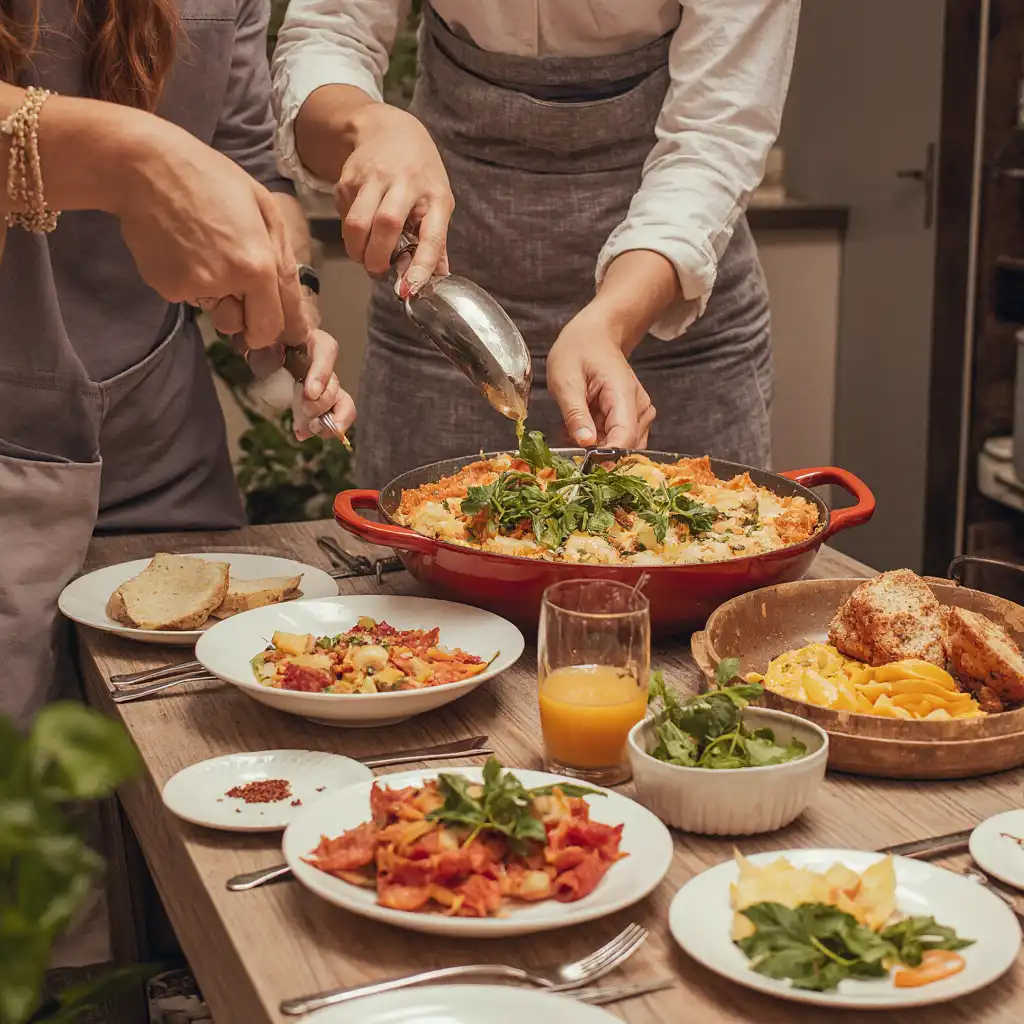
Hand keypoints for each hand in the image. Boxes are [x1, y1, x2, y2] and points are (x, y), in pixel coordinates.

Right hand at [115, 121, 305, 349]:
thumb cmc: (212, 179)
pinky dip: (191, 281)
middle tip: (240, 286)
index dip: (275, 331)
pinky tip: (183, 249)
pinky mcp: (166, 287)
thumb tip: (292, 307)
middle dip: (247, 318)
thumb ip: (284, 262)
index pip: (272, 326)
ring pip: (217, 313)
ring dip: (221, 299)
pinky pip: (190, 296)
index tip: (273, 330)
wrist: (145, 167)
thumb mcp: (265, 209)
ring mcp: (193, 288)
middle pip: (243, 330)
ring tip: (209, 257)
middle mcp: (227, 284)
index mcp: (258, 266)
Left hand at [244, 325, 355, 443]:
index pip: (326, 350)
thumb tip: (267, 361)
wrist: (264, 350)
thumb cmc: (265, 342)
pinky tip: (301, 434)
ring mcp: (325, 384)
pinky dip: (323, 429)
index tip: (310, 393)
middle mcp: (324, 363)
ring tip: (312, 430)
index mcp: (312, 340)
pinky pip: (334, 417)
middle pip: (334, 382)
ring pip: (342, 402)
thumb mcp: (263, 340)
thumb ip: (265, 350)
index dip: (322, 373)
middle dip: (322, 402)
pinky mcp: (321, 403)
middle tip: (306, 411)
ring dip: (330, 421)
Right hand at [334, 103, 452, 295]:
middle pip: (387, 225)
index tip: (409, 288)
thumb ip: (436, 240)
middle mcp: (406, 182)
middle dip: (377, 257)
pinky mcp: (349, 178)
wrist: (388, 129)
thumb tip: (439, 278)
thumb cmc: (419, 172)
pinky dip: (350, 233)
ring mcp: (374, 177)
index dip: (421, 266)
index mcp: (435, 195)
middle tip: (377, 269)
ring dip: (357, 250)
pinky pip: (344, 216)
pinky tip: (360, 229)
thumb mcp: (438, 200)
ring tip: (364, 256)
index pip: (431, 236)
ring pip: (358, 223)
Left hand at [546, 303, 655, 447]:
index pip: (625, 436)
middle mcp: (639, 406)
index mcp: (623, 393)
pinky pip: (620, 440)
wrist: (594, 335)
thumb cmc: (578, 351)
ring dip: (600, 447)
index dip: (606, 456)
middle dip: (600, 454)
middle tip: (572, 444)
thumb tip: (586, 442)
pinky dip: (602, 440)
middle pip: (627, 447)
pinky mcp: (634, 418)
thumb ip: (575, 413)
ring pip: (624, 447)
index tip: (584, 464)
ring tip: (578, 428)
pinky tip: (586, 427)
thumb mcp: (566, 380)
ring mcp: (640, 413)